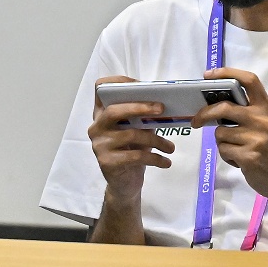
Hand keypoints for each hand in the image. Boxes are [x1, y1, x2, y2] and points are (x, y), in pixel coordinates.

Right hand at [88, 76, 175, 206]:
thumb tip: (162, 104)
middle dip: (139, 107)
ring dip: (156, 140)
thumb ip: (142, 117)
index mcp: (102, 114)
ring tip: (171, 147)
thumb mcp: (137, 131)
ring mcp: (99, 145)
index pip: (100, 89)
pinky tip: (166, 162)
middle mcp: (96, 127)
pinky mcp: (107, 162)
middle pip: (113, 110)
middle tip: (161, 108)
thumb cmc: (132, 151)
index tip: (140, 84)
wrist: (124, 184)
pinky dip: (155, 158)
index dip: (118, 82)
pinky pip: (136, 156)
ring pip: (130, 135)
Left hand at [199, 68, 267, 201]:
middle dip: (205, 114)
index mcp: (266, 107)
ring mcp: (257, 138)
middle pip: (224, 107)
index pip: (249, 80)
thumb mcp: (264, 124)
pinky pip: (224, 149)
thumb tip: (215, 103)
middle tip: (196, 121)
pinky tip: (239, 159)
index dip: (227, 73)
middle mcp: (263, 119)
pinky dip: (227, 155)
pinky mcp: (249, 155)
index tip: (208, 75)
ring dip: (222, 142)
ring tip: (236, 148)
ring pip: (220, 132)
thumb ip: (246, 111)